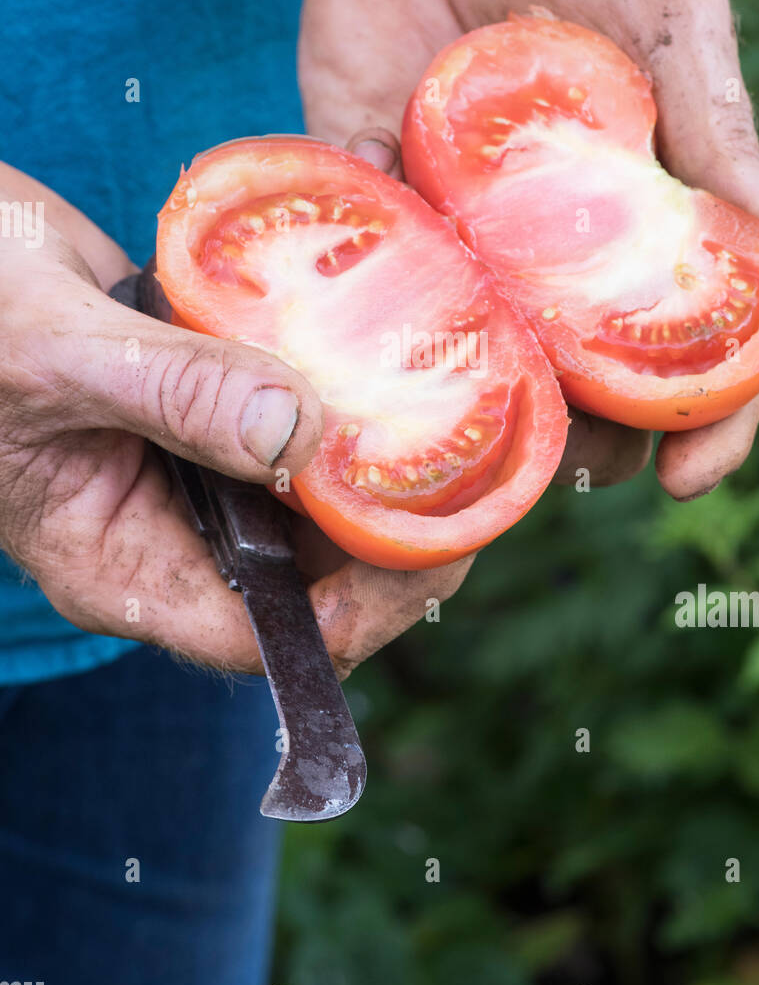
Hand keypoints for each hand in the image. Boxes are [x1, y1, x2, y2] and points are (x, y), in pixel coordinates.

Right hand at [0, 162, 470, 675]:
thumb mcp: (51, 351)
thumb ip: (170, 390)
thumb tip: (295, 432)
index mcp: (123, 566)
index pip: (267, 636)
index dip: (367, 608)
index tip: (441, 540)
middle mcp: (171, 533)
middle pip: (317, 573)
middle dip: (403, 532)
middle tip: (481, 460)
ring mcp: (196, 471)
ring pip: (318, 495)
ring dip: (388, 458)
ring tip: (463, 403)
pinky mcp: (213, 409)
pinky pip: (301, 421)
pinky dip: (350, 394)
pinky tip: (397, 348)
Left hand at [299, 0, 758, 499]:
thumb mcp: (667, 11)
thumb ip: (715, 121)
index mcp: (641, 218)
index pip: (695, 341)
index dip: (708, 419)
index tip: (691, 479)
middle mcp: (550, 248)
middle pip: (585, 380)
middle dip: (586, 444)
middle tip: (565, 475)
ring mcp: (459, 236)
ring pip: (477, 362)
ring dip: (480, 420)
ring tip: (469, 460)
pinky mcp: (368, 205)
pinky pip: (364, 290)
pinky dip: (364, 340)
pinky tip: (360, 385)